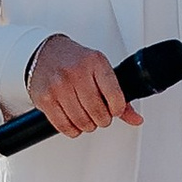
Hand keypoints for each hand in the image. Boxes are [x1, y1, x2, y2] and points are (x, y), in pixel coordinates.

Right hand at [26, 33, 141, 136]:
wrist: (46, 52)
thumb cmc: (75, 61)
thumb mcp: (100, 70)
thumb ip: (119, 96)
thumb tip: (136, 120)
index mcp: (95, 62)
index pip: (115, 96)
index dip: (117, 109)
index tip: (115, 109)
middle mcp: (76, 73)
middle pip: (98, 112)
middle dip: (103, 119)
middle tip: (101, 115)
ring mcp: (58, 86)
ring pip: (82, 122)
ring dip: (88, 125)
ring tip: (87, 117)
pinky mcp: (44, 99)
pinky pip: (64, 126)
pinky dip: (73, 129)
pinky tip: (74, 121)